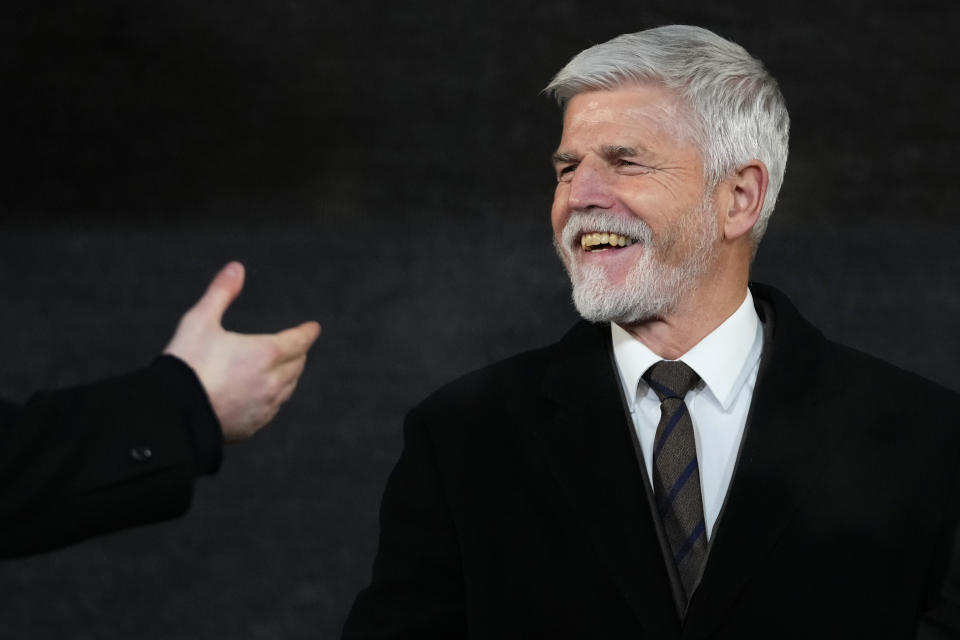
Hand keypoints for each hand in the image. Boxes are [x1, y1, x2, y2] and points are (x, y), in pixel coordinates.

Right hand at [163, 262, 320, 440]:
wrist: (172, 413)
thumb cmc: (186, 364)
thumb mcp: (199, 321)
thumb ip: (221, 293)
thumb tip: (236, 268)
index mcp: (266, 353)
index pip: (299, 341)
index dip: (307, 333)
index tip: (313, 328)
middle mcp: (272, 381)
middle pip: (297, 365)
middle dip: (298, 353)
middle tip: (297, 346)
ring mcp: (265, 407)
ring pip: (287, 389)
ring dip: (289, 376)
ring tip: (284, 369)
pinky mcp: (253, 425)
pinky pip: (272, 409)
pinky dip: (273, 398)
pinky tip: (264, 396)